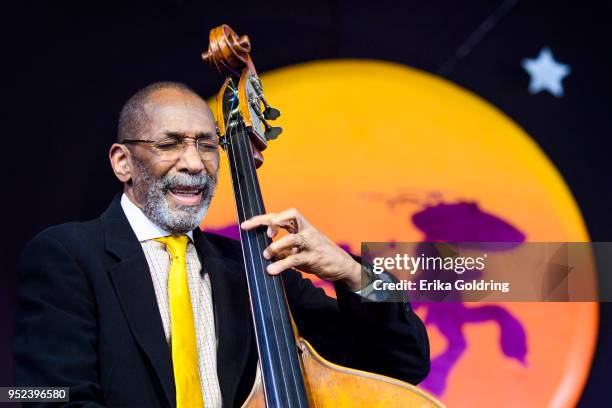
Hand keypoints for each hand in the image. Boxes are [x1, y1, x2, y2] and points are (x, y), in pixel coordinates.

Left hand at [240, 208, 361, 290]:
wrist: (343, 266)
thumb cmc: (319, 256)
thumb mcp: (300, 250)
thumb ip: (284, 250)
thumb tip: (264, 253)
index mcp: (302, 226)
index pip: (281, 216)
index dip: (263, 218)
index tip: (246, 226)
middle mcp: (307, 230)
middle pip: (288, 216)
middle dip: (270, 222)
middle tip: (256, 231)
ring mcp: (312, 243)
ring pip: (293, 238)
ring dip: (276, 246)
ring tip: (266, 255)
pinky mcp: (314, 257)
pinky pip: (296, 259)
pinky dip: (282, 264)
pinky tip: (272, 270)